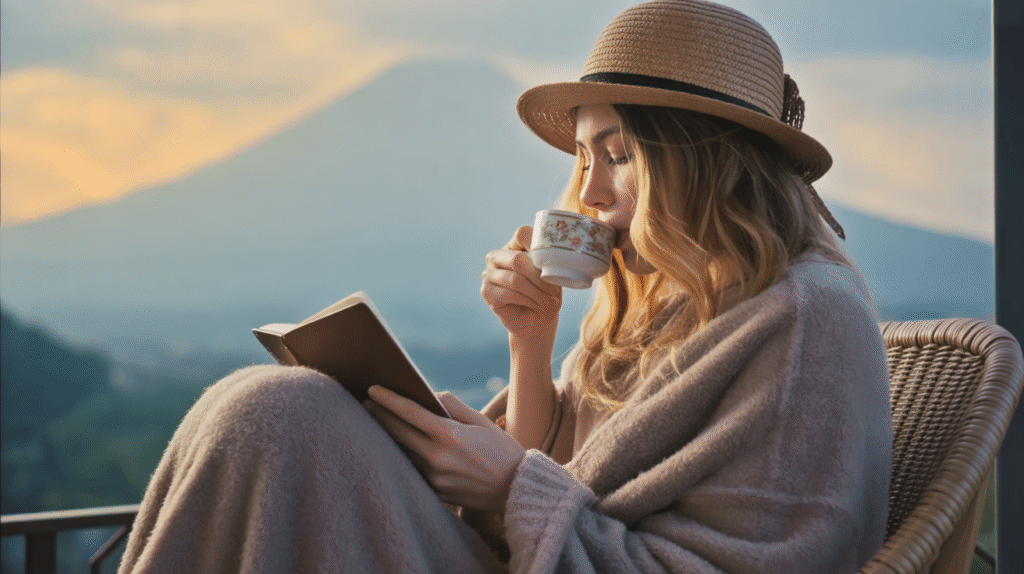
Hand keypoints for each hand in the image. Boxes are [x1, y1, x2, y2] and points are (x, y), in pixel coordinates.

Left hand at [364, 385, 525, 512]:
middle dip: (379, 416)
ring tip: (374, 423)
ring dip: (387, 437)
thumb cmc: (502, 451)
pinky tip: (394, 447)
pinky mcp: (436, 493)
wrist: (516, 491)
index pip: (410, 413)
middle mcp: (438, 458)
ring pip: (402, 453)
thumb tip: (427, 395)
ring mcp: (435, 478)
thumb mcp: (482, 421)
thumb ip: (453, 405)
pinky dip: (402, 456)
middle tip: (364, 404)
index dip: (388, 400)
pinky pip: (412, 470)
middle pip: (398, 433)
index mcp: (450, 436)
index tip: (372, 389)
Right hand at [481, 226, 561, 341]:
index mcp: (513, 246)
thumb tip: (553, 253)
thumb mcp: (551, 274)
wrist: (537, 321)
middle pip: (518, 259)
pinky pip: (508, 293)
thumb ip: (548, 260)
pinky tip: (535, 305)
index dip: (539, 246)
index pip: (522, 234)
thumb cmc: (545, 294)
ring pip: (515, 279)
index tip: (553, 265)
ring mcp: (488, 273)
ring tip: (546, 301)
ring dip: (535, 293)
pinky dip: (526, 300)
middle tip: (552, 292)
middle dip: (539, 278)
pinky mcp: (486, 291)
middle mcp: (496, 256)